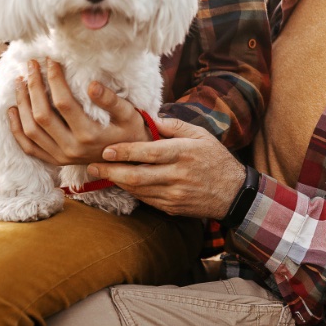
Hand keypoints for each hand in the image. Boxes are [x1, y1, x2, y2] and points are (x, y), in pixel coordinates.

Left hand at [8, 60, 149, 164]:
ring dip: (21, 104)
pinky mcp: (54, 161)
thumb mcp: (129, 115)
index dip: (54, 79)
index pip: (63, 103)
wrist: (130, 161)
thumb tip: (91, 84)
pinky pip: (28, 147)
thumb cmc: (131, 133)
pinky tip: (11, 110)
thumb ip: (110, 100)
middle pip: (41, 115)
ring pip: (30, 130)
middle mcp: (71, 149)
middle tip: (30, 66)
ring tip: (20, 82)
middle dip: (33, 87)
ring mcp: (60, 157)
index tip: (50, 61)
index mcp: (89, 136)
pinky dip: (16, 129)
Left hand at [87, 118, 246, 218]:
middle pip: (137, 175)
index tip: (106, 149)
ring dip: (117, 181)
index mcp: (184, 153)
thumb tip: (151, 117)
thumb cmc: (216, 160)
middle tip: (92, 165)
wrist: (233, 194)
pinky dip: (131, 191)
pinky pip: (146, 199)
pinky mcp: (171, 207)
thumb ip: (175, 126)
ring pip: (138, 189)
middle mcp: (177, 175)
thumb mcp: (201, 135)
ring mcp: (174, 194)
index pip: (149, 153)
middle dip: (111, 171)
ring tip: (100, 172)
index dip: (125, 152)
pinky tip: (120, 183)